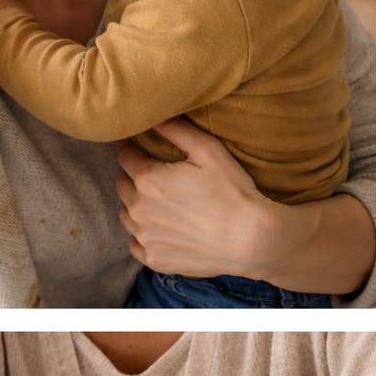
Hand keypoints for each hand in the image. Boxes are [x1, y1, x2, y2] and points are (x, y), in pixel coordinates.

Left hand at [115, 120, 279, 279]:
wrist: (252, 241)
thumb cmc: (234, 193)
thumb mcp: (210, 150)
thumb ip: (177, 129)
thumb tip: (154, 115)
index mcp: (148, 179)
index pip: (125, 156)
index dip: (134, 148)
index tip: (142, 148)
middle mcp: (139, 210)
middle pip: (122, 185)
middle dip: (135, 177)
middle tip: (158, 177)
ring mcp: (146, 238)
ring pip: (126, 215)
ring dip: (136, 206)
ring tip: (160, 204)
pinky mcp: (155, 260)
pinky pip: (135, 245)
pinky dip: (144, 236)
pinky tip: (162, 230)